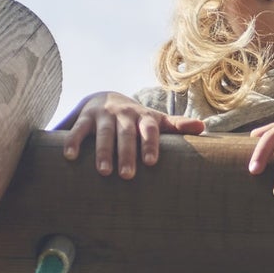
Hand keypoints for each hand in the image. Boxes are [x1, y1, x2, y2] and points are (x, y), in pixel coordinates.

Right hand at [62, 92, 205, 178]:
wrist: (104, 96)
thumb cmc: (136, 118)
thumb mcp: (156, 120)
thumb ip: (177, 125)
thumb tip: (203, 128)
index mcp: (143, 117)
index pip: (150, 130)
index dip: (150, 144)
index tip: (151, 163)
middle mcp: (124, 114)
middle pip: (126, 135)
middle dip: (127, 154)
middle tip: (127, 176)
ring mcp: (104, 115)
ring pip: (104, 134)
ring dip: (103, 152)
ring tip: (104, 172)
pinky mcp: (85, 117)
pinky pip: (79, 129)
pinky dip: (73, 141)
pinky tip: (70, 157)